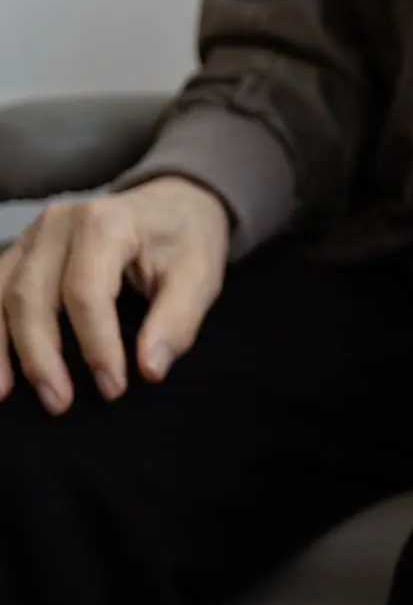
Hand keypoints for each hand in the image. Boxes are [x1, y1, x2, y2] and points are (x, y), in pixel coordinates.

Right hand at [0, 177, 229, 412]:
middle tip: (60, 402)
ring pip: (0, 293)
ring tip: (5, 394)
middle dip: (41, 356)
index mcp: (106, 223)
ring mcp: (33, 235)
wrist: (174, 203)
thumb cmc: (188, 240)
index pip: (86, 292)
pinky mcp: (22, 250)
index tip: (114, 387)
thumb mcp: (201, 277)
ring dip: (0, 347)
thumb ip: (177, 322)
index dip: (96, 345)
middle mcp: (59, 223)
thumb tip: (150, 369)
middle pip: (31, 295)